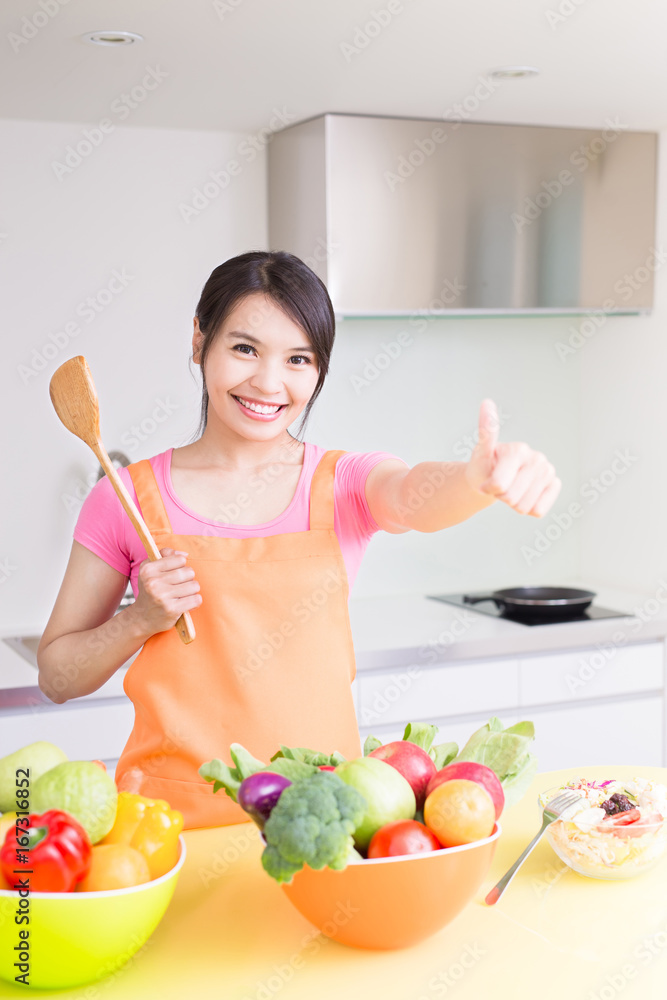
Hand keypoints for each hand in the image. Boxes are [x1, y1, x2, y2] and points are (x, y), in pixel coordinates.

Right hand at [131, 548, 201, 635]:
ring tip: (182, 595)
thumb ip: (165, 555)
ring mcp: (162, 596)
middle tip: (179, 587)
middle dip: (188, 579)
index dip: (181, 567)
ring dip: (191, 591)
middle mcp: (153, 582)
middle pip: (189, 572)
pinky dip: (194, 602)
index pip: (180, 559)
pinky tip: (185, 604)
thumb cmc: (150, 591)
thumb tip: (184, 554)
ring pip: (194, 586)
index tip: (174, 575)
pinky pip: (196, 599)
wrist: (141, 618)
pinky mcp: (172, 610)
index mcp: (148, 569)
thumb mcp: (150, 570)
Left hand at [465, 399, 561, 516]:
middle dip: (500, 496)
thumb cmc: (484, 466)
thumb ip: (486, 431)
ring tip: (510, 488)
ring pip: (524, 507)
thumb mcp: (480, 453)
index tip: (485, 480)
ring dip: (512, 503)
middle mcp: (537, 458)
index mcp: (518, 450)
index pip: (498, 485)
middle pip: (511, 498)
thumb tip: (487, 402)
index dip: (487, 488)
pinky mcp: (554, 485)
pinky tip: (524, 494)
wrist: (492, 478)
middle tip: (499, 484)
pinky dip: (527, 508)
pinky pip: (538, 510)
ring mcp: (548, 471)